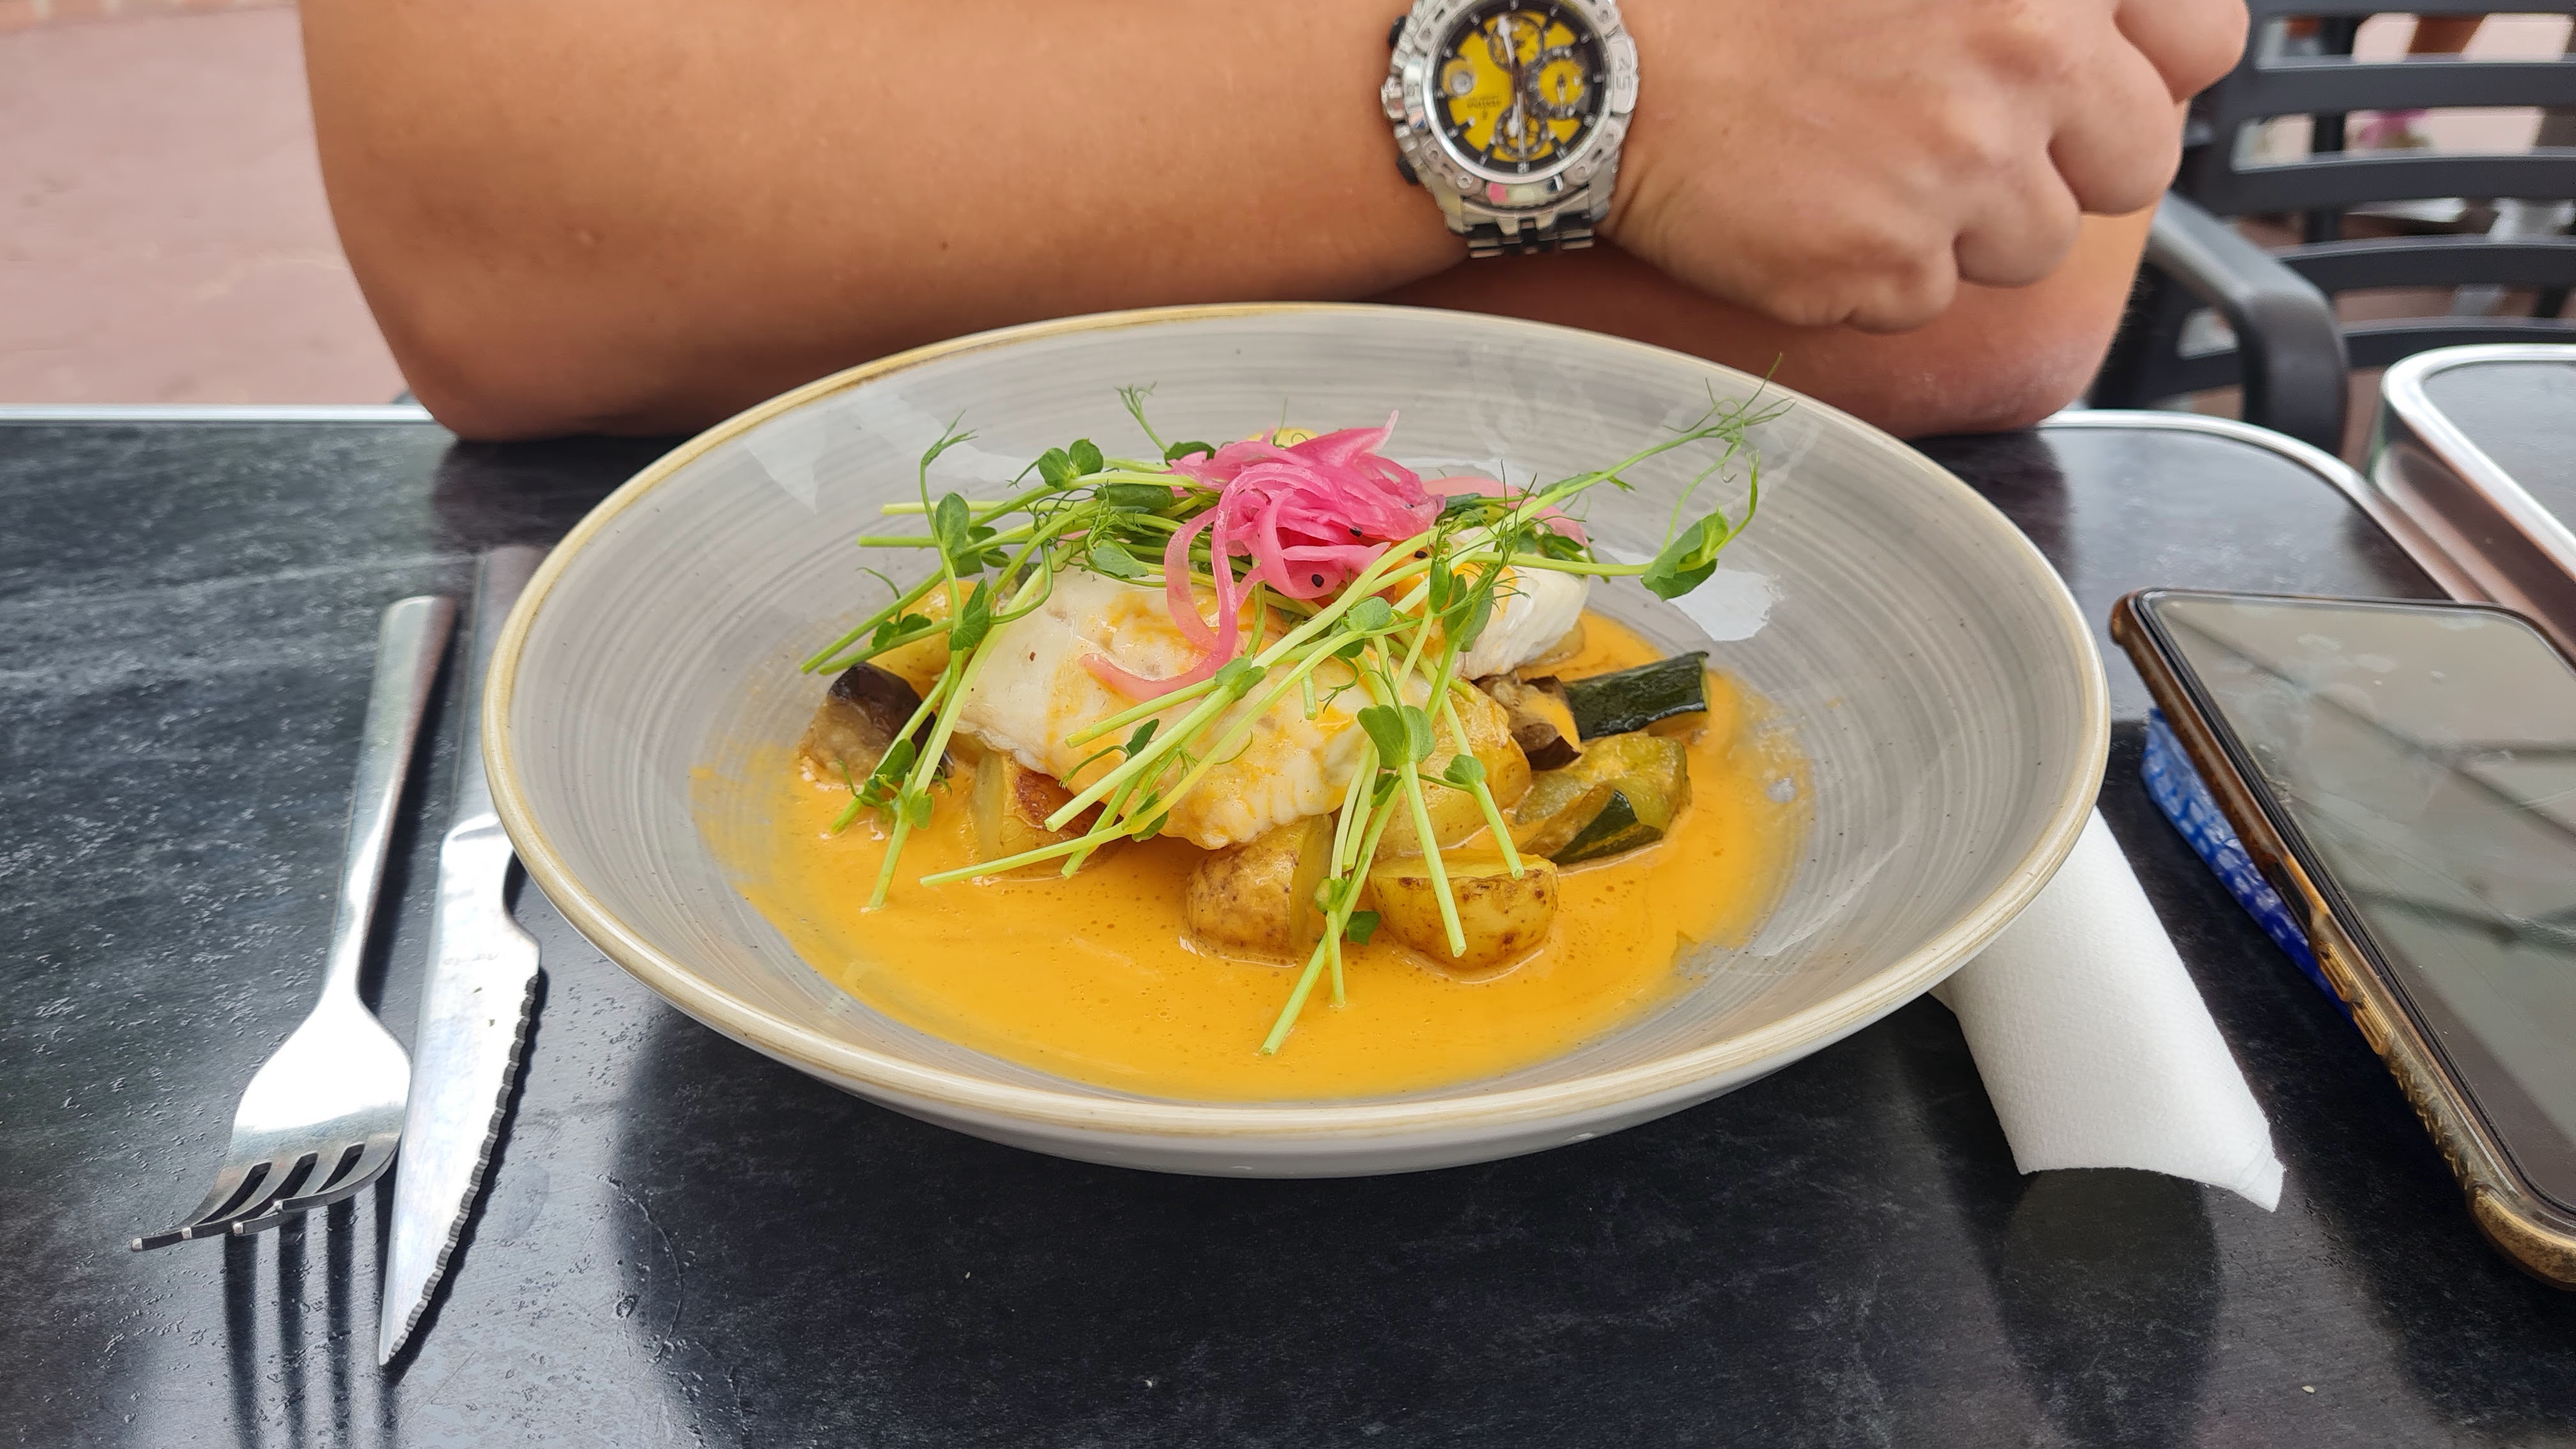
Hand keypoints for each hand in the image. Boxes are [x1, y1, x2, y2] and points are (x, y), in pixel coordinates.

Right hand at [1601, 0, 2244, 331]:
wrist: (1613, 72)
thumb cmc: (1753, 1)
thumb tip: (2119, 46)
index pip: (2204, 41)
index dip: (2147, 69)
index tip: (2087, 82)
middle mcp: (2025, 58)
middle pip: (2135, 164)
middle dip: (2062, 163)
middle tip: (1963, 136)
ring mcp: (1958, 171)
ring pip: (2036, 248)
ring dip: (1968, 224)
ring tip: (1872, 165)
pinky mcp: (1887, 265)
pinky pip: (1930, 300)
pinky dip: (1879, 271)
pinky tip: (1820, 208)